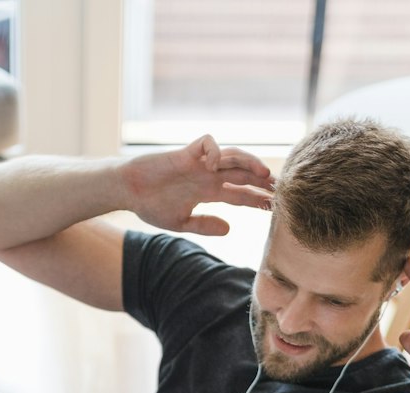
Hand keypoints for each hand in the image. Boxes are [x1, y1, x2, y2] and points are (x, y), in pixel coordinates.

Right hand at [120, 135, 274, 236]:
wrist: (127, 190)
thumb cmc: (150, 205)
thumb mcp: (181, 222)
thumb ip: (205, 225)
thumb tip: (230, 229)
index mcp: (208, 192)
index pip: (241, 194)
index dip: (258, 200)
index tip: (275, 208)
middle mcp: (208, 175)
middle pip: (244, 174)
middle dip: (263, 181)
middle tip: (282, 189)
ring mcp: (199, 163)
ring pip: (232, 156)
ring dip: (250, 163)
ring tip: (264, 174)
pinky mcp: (186, 153)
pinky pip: (208, 144)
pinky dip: (215, 152)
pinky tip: (216, 167)